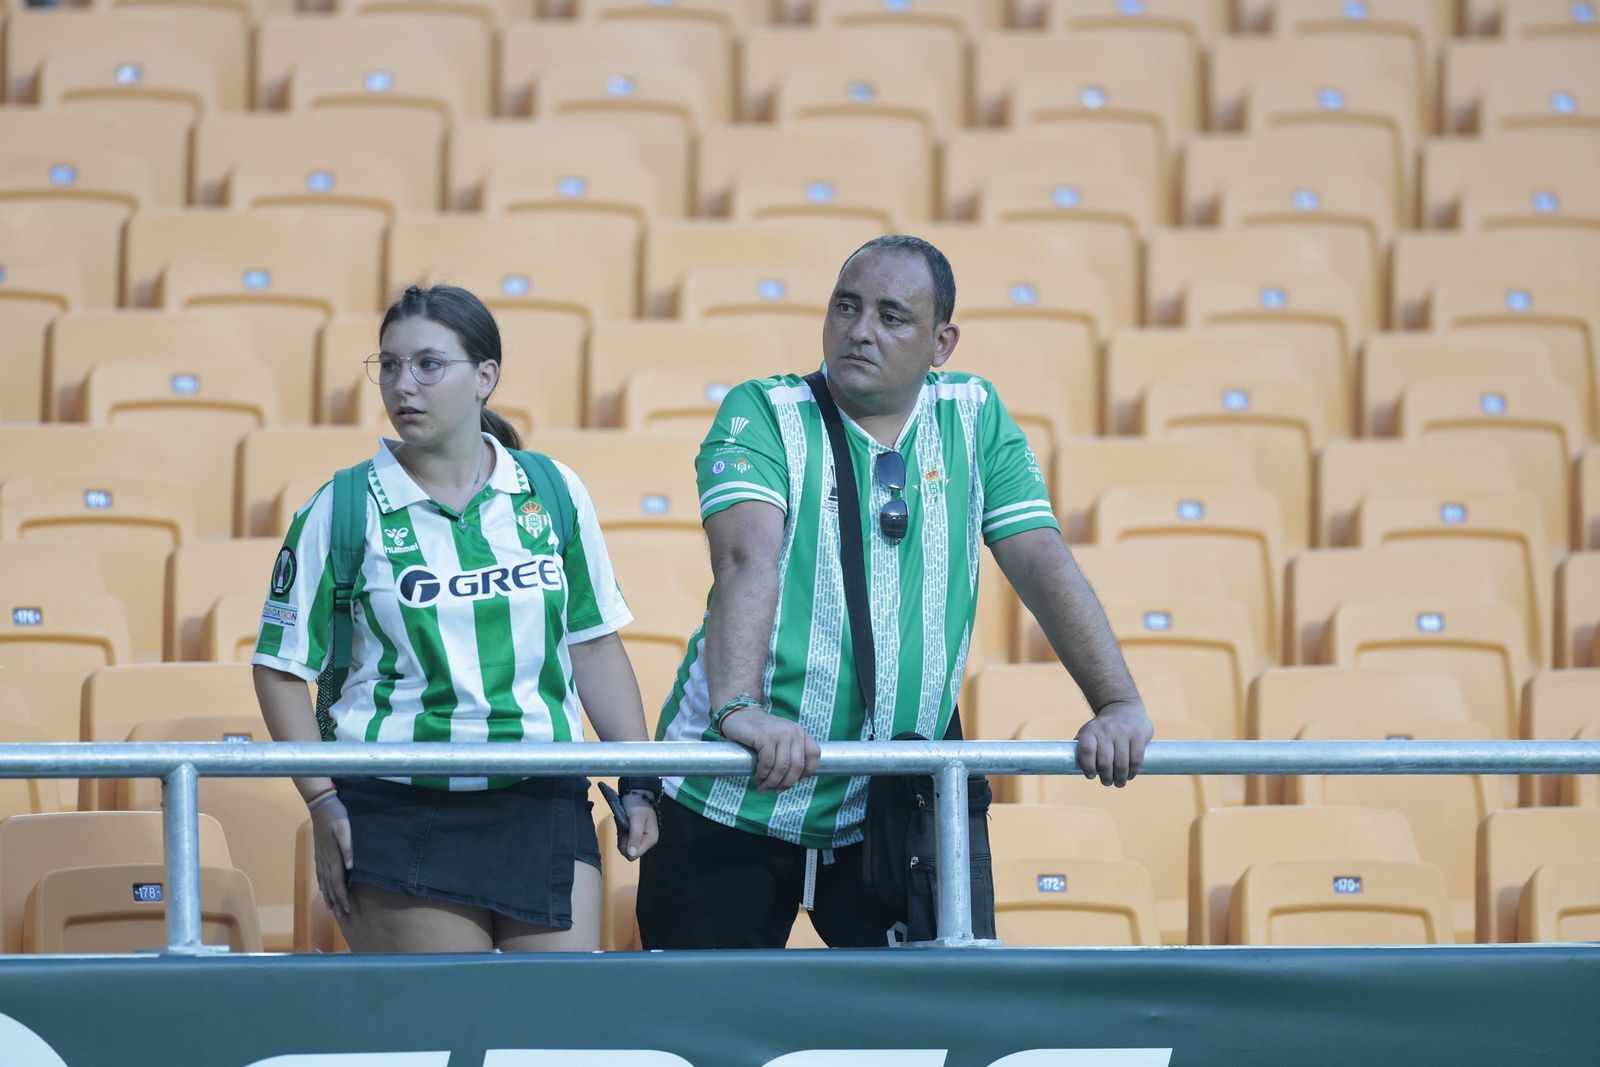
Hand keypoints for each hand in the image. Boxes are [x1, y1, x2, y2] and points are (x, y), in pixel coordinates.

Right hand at [312, 797, 354, 917]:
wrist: (320, 805)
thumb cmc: (336, 816)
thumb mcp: (345, 828)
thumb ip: (348, 847)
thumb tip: (350, 867)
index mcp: (332, 856)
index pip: (338, 882)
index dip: (343, 897)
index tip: (347, 909)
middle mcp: (324, 860)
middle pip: (330, 886)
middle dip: (336, 902)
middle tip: (342, 916)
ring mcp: (320, 857)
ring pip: (323, 882)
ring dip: (328, 896)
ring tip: (332, 909)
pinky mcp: (318, 853)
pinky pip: (320, 874)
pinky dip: (322, 885)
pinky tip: (323, 889)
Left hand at [618, 794, 659, 860]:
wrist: (636, 792)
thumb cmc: (637, 804)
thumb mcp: (636, 819)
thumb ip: (634, 837)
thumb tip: (631, 854)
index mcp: (650, 839)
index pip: (635, 855)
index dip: (626, 846)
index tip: (624, 833)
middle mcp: (646, 841)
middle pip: (629, 852)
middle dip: (623, 840)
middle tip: (623, 826)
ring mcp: (640, 838)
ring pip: (625, 846)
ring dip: (621, 836)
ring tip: (623, 823)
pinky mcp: (634, 834)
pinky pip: (624, 840)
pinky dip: (621, 833)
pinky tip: (623, 824)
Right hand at [720, 707, 820, 792]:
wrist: (740, 716)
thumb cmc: (760, 733)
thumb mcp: (781, 739)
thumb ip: (791, 753)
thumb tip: (797, 780)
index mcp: (799, 733)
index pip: (814, 753)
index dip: (808, 771)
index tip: (797, 781)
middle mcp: (793, 732)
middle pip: (797, 766)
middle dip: (786, 783)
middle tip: (775, 790)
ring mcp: (779, 733)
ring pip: (782, 767)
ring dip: (772, 782)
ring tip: (763, 787)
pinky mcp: (765, 736)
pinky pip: (767, 763)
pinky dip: (762, 775)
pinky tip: (757, 777)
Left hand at [1075, 700, 1153, 787]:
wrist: (1123, 707)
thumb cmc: (1102, 728)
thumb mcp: (1088, 732)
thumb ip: (1081, 747)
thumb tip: (1071, 766)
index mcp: (1091, 730)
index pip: (1086, 750)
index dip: (1088, 767)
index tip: (1091, 775)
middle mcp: (1106, 730)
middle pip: (1105, 762)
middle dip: (1106, 777)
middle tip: (1107, 782)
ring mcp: (1123, 732)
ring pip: (1121, 764)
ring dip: (1119, 778)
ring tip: (1118, 782)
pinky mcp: (1138, 735)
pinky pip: (1136, 760)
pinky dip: (1132, 772)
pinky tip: (1129, 775)